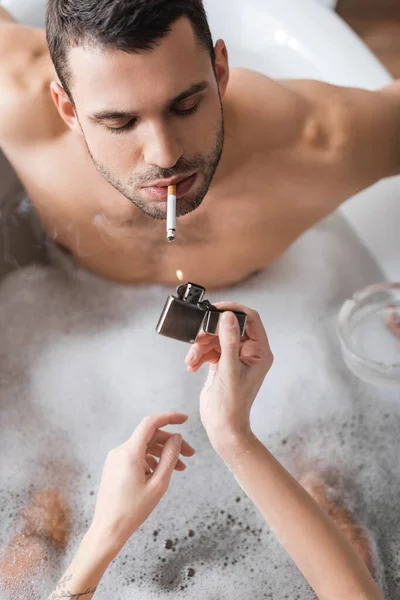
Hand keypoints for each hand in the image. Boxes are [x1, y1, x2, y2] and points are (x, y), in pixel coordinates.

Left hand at [88, 412, 194, 554]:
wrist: (108, 529)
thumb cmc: (133, 510)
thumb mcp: (158, 484)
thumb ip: (169, 457)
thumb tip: (176, 438)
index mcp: (130, 452)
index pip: (151, 423)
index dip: (169, 418)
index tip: (185, 419)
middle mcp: (120, 451)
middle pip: (150, 437)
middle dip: (171, 443)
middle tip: (190, 454)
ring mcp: (115, 459)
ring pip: (144, 448)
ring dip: (163, 453)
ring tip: (181, 468)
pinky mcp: (114, 467)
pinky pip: (136, 457)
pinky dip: (151, 461)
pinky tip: (161, 474)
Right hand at [185, 303, 272, 447]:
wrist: (222, 427)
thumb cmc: (231, 404)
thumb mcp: (229, 369)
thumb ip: (229, 341)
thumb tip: (228, 316)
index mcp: (260, 352)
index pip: (250, 319)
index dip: (233, 310)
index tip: (215, 309)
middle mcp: (249, 352)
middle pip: (229, 326)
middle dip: (210, 331)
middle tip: (198, 337)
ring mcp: (235, 357)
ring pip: (216, 337)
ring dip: (201, 345)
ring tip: (192, 358)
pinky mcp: (222, 363)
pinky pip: (209, 349)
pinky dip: (198, 354)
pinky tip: (192, 366)